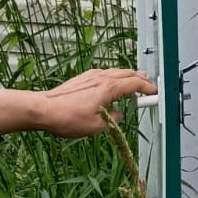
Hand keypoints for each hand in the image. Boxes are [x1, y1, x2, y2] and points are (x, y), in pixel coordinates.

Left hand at [36, 68, 155, 139]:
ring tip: (133, 85)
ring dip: (128, 77)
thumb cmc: (66, 118)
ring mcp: (91, 76)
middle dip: (141, 79)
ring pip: (117, 71)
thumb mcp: (96, 126)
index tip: (154, 93)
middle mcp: (102, 78)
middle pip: (129, 73)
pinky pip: (105, 73)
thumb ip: (113, 119)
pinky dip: (115, 77)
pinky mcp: (83, 78)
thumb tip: (118, 115)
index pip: (135, 83)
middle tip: (148, 88)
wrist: (43, 109)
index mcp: (109, 88)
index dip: (148, 88)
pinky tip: (112, 86)